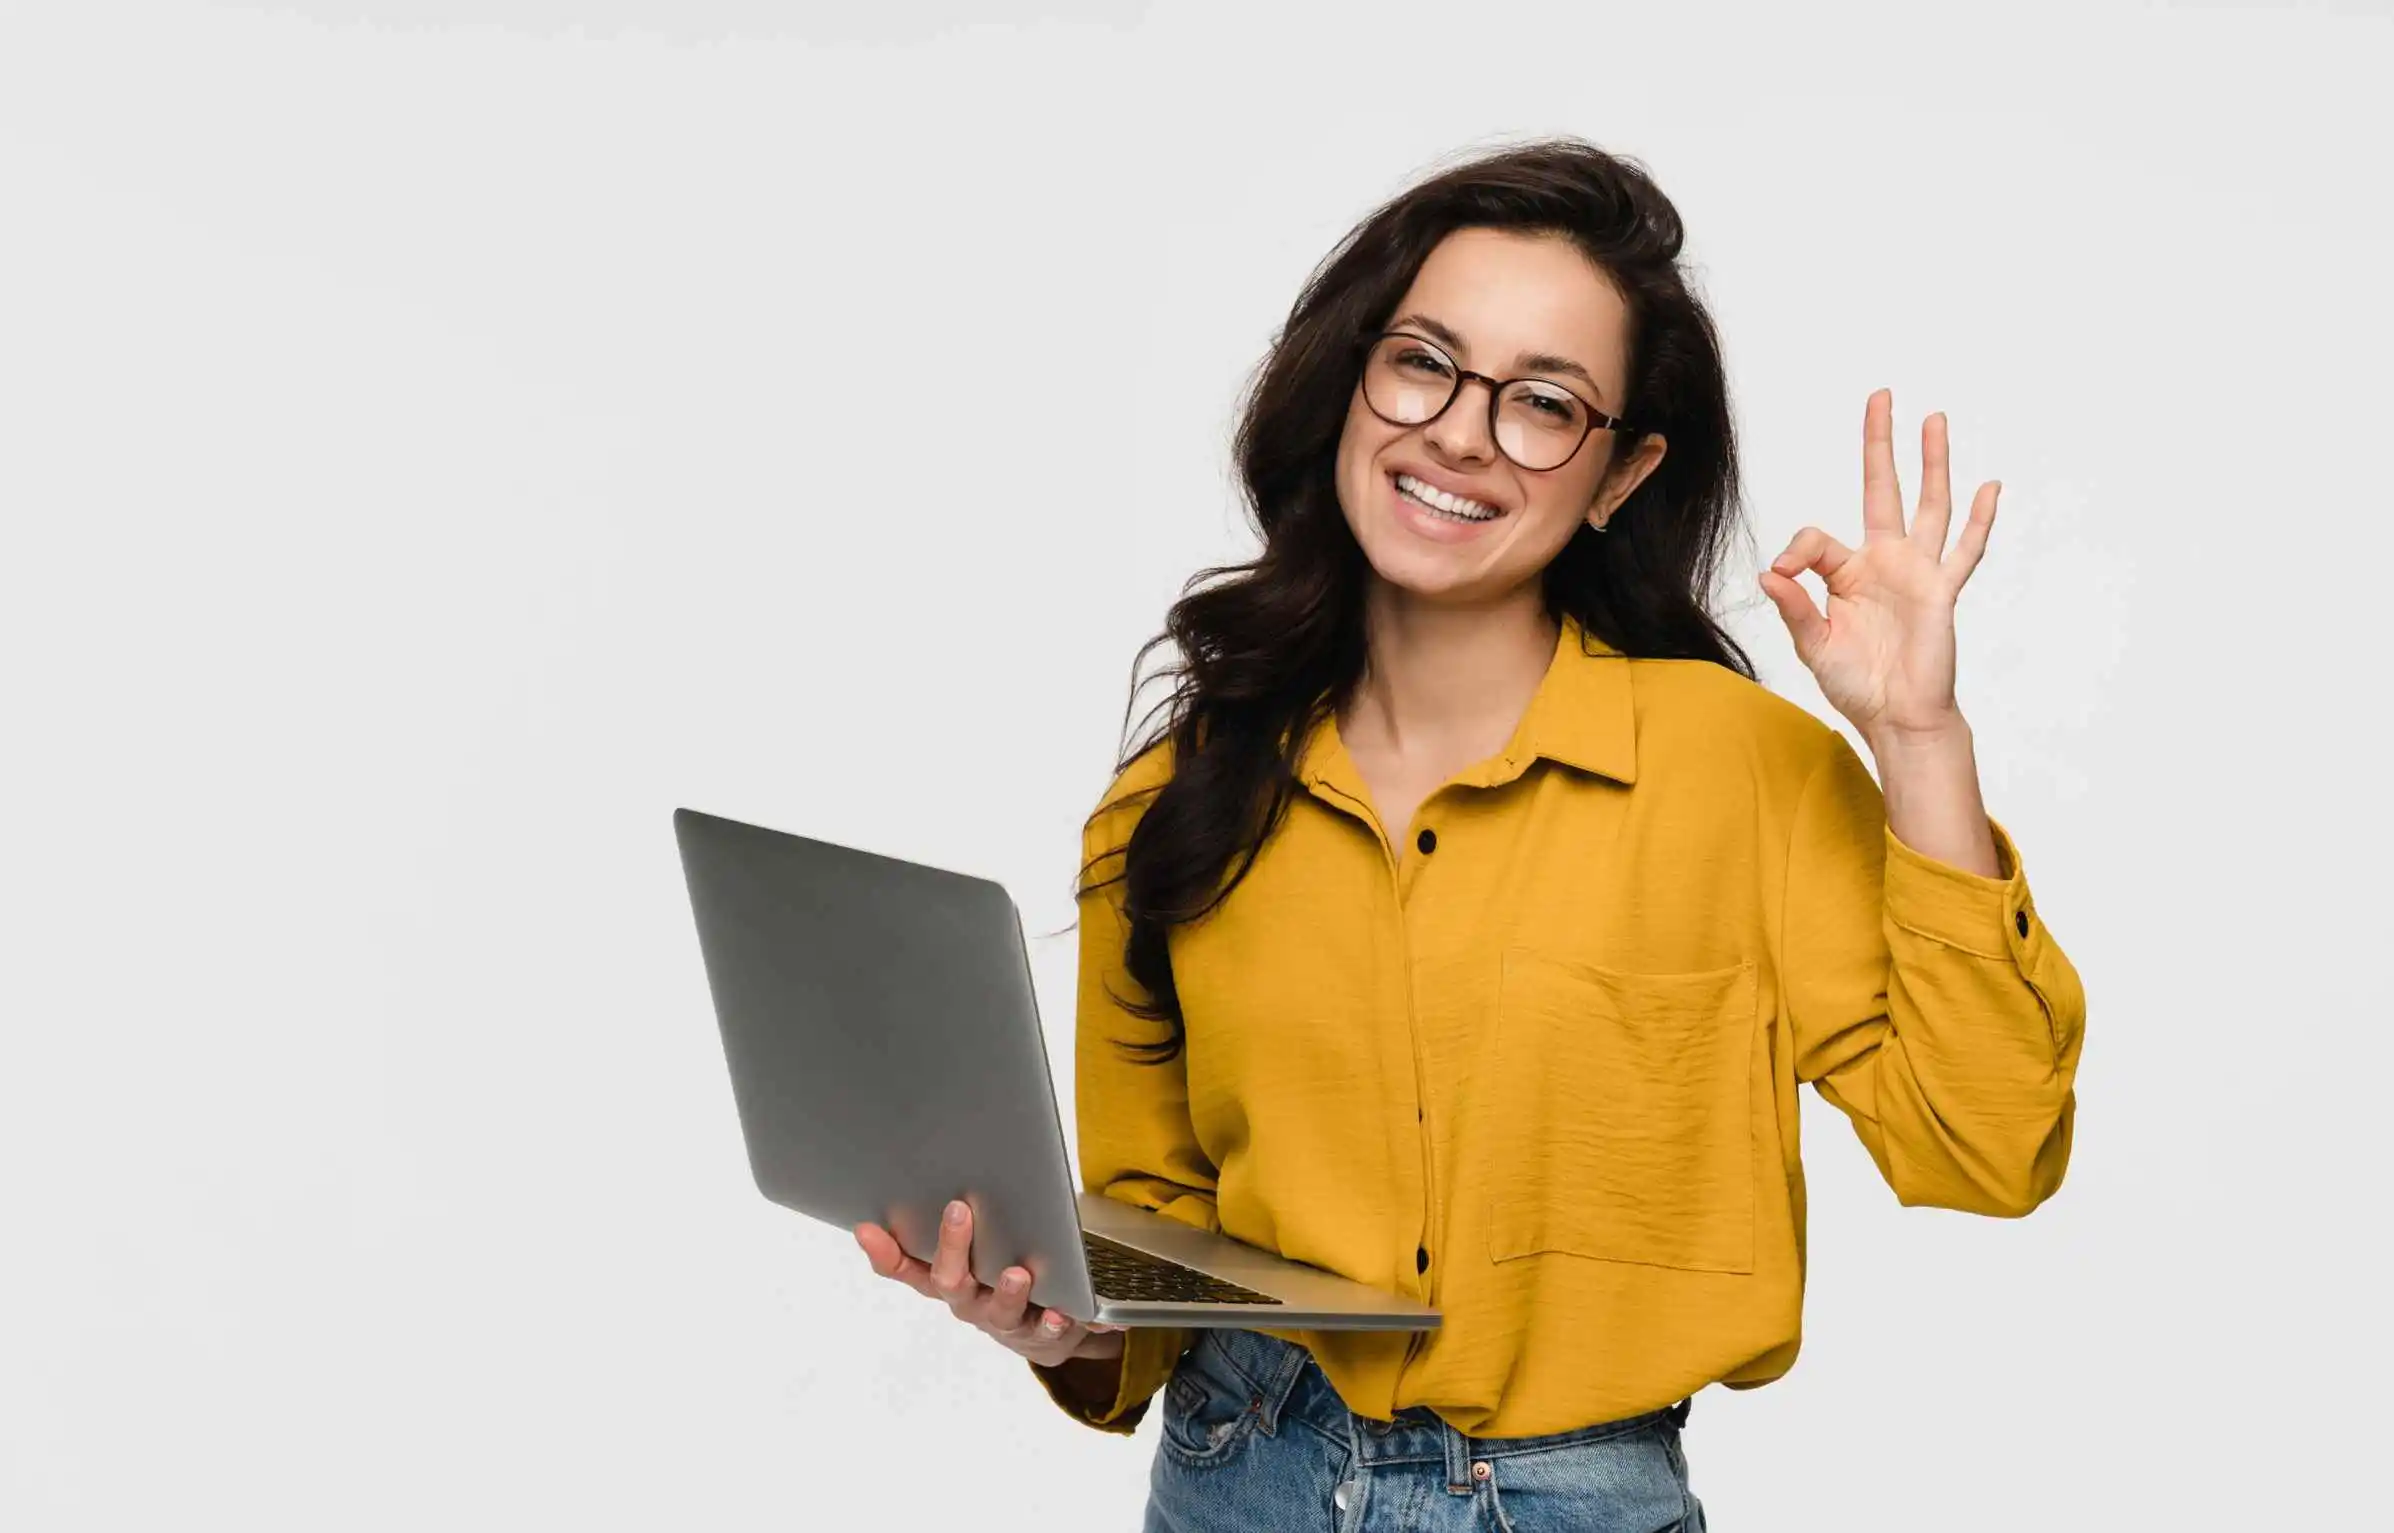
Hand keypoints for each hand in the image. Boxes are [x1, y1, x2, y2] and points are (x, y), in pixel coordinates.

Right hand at [854, 1200, 1124, 1369]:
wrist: (1042, 1331)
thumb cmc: (998, 1277)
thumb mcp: (969, 1255)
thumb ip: (953, 1225)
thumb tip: (931, 1170)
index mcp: (945, 1279)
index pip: (905, 1268)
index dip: (885, 1252)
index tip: (867, 1229)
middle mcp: (967, 1301)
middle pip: (950, 1281)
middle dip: (952, 1247)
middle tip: (958, 1212)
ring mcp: (1002, 1320)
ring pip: (998, 1311)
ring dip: (1006, 1293)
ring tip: (1016, 1274)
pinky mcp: (1039, 1333)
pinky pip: (1046, 1331)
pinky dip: (1052, 1323)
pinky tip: (1060, 1313)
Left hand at [1758, 388, 1998, 744]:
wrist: (1898, 717)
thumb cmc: (1857, 684)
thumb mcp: (1815, 646)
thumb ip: (1795, 608)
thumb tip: (1769, 573)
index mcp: (1846, 573)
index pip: (1817, 538)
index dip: (1796, 549)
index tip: (1783, 571)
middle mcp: (1884, 562)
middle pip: (1882, 488)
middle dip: (1881, 444)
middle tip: (1882, 397)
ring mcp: (1917, 572)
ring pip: (1929, 504)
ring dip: (1933, 462)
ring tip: (1935, 419)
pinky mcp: (1943, 591)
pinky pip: (1965, 550)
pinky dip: (1980, 520)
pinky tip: (1990, 487)